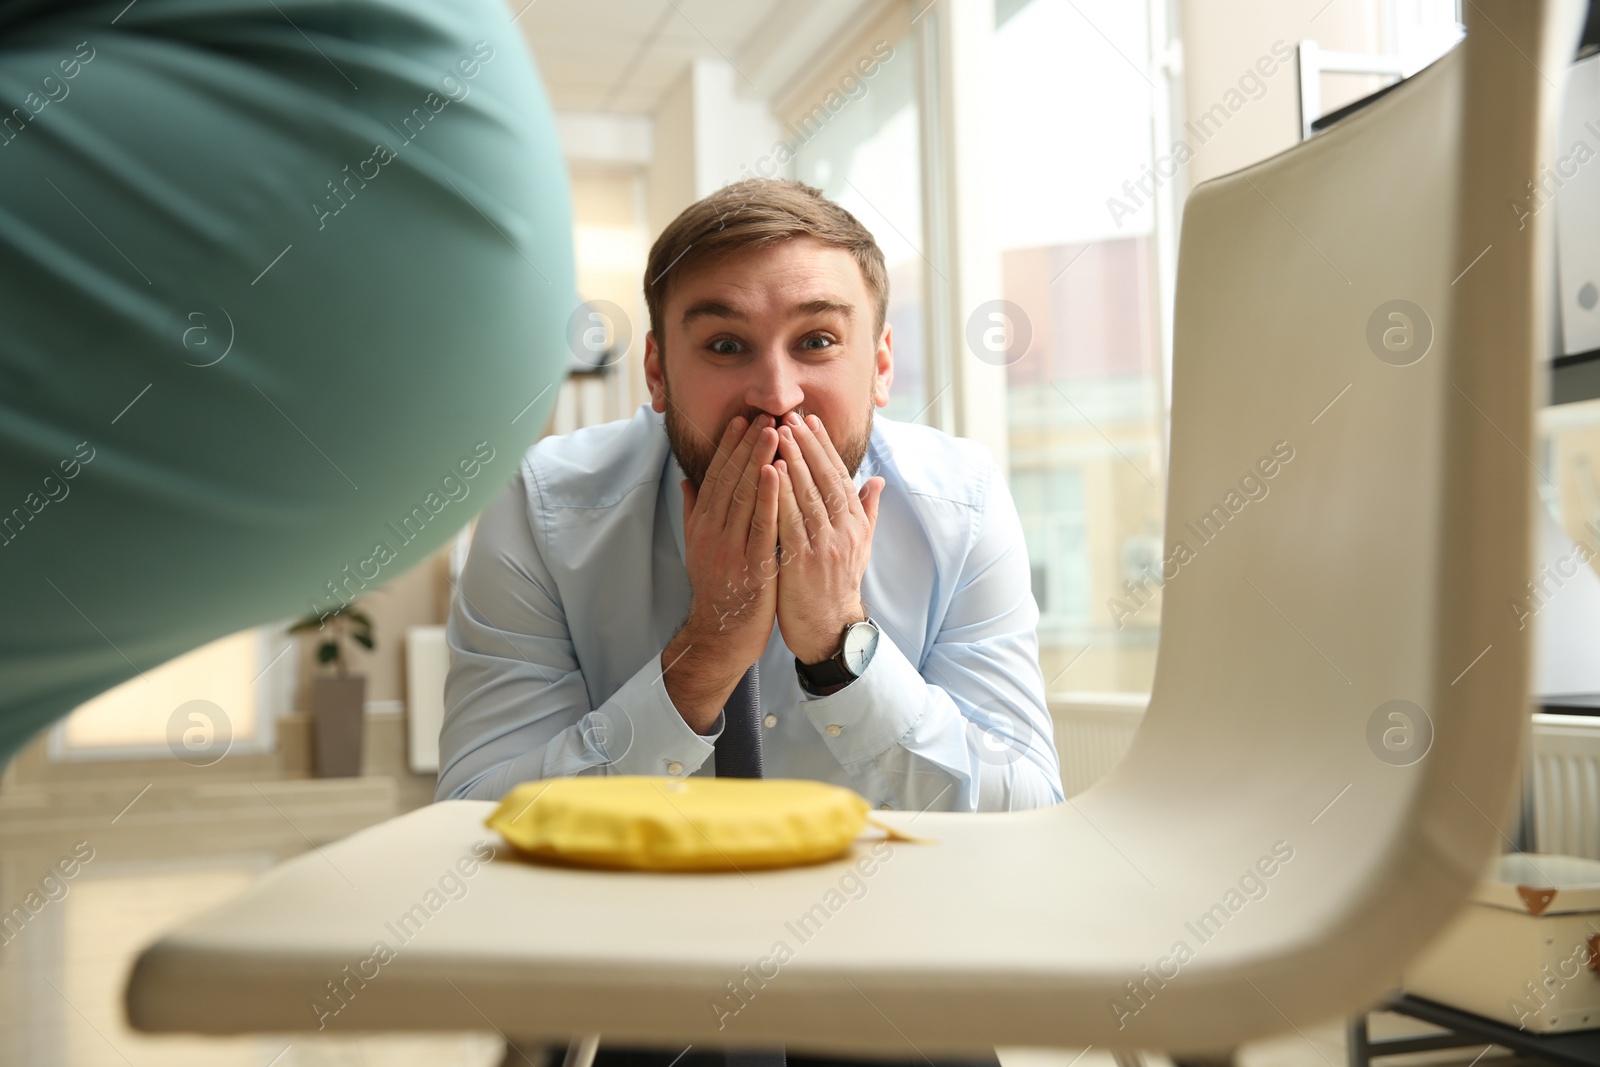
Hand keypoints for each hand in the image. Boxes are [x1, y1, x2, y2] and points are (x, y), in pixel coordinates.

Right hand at [661, 413, 780, 731]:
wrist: (720, 635)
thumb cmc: (717, 588)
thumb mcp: (698, 547)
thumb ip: (694, 512)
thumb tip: (688, 480)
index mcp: (702, 525)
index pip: (716, 477)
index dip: (729, 447)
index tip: (742, 419)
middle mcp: (712, 532)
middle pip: (730, 479)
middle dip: (747, 444)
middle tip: (764, 413)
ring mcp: (729, 549)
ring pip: (744, 496)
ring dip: (758, 460)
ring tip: (772, 430)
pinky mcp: (750, 565)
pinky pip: (760, 525)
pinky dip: (767, 497)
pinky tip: (775, 473)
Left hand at [773, 411, 884, 663]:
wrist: (830, 629)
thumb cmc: (837, 585)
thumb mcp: (860, 547)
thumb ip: (866, 511)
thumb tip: (876, 480)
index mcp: (855, 524)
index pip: (839, 475)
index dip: (823, 446)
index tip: (810, 420)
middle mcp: (844, 530)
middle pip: (825, 478)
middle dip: (806, 444)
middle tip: (790, 416)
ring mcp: (826, 545)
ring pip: (808, 494)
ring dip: (793, 461)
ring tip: (779, 433)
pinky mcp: (805, 561)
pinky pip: (790, 520)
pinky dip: (781, 494)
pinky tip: (770, 472)